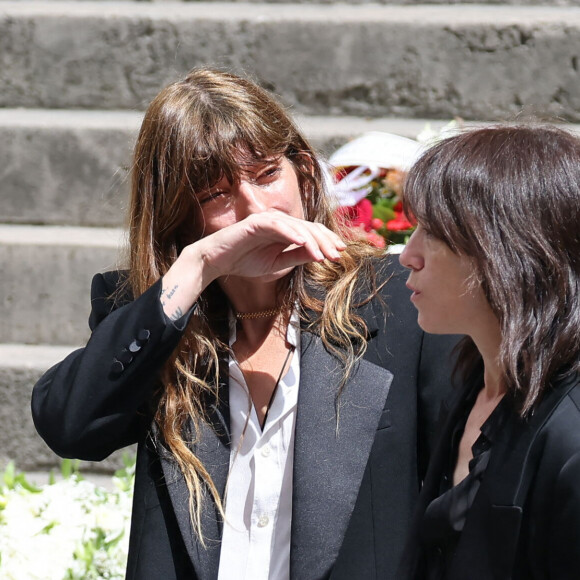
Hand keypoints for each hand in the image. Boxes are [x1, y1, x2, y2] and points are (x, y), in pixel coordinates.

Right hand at [195, 210, 345, 280]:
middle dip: (325, 242)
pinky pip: (277, 226)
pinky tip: (303, 243)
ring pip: (297, 227)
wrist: (217, 262)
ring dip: (312, 241)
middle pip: (309, 228)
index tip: (340, 253)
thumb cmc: (244, 262)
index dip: (327, 241)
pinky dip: (291, 234)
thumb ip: (296, 257)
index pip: (311, 233)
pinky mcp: (255, 222)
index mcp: (285, 231)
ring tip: (323, 256)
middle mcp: (279, 222)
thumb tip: (319, 256)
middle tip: (338, 256)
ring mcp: (268, 220)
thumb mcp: (277, 264)